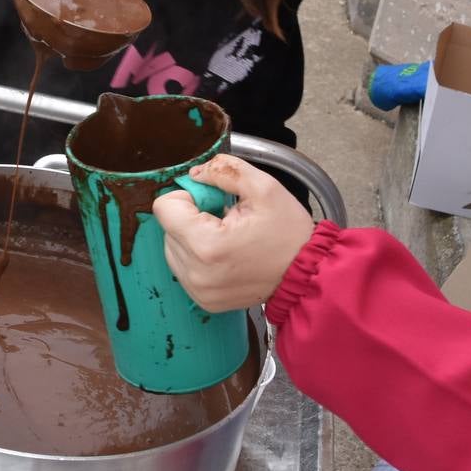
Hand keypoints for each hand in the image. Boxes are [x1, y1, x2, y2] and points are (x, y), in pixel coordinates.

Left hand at [151, 154, 316, 312]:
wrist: (307, 274)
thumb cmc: (289, 233)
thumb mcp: (264, 187)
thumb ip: (224, 170)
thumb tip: (195, 174)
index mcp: (207, 245)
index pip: (164, 208)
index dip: (188, 195)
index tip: (213, 200)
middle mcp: (196, 273)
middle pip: (168, 227)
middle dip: (192, 216)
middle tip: (226, 219)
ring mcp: (199, 290)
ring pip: (173, 247)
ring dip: (193, 236)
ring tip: (228, 236)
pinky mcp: (203, 300)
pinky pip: (184, 268)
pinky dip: (198, 256)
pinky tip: (226, 253)